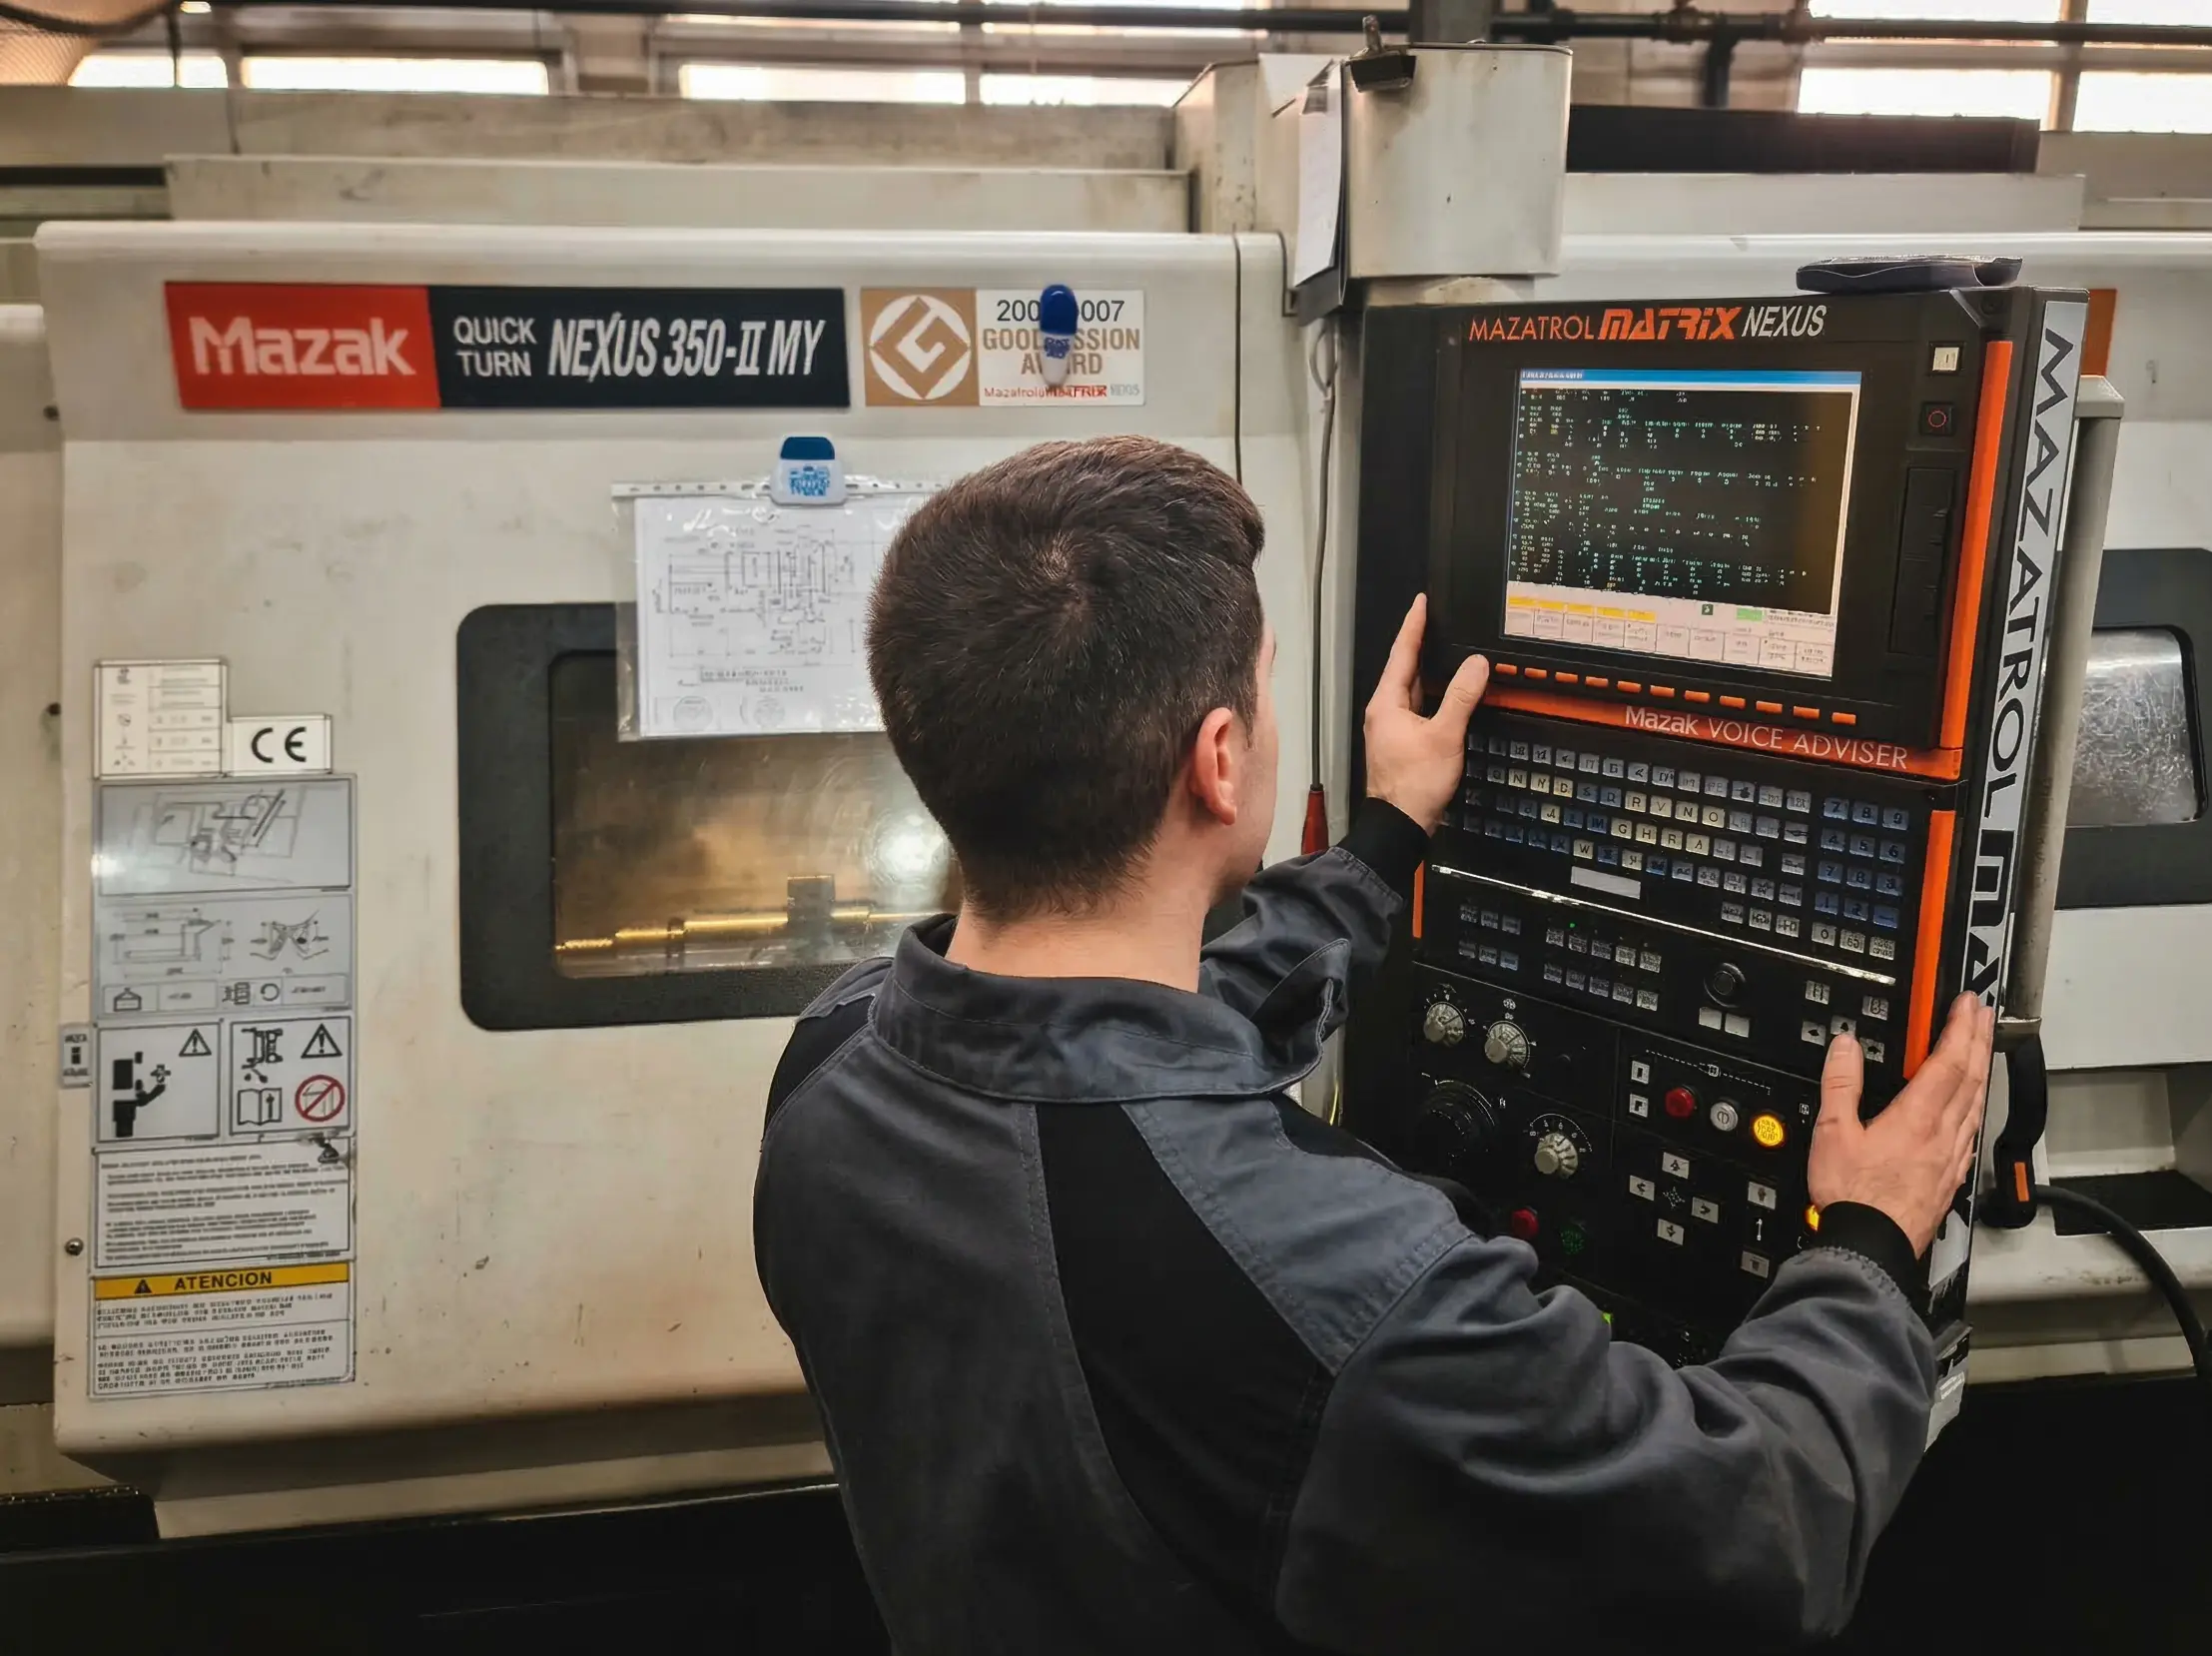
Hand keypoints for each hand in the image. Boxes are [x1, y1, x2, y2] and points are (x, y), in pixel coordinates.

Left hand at [1364, 595, 1489, 834]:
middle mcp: (1385, 711)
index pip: (1402, 653)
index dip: (1414, 626)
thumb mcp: (1444, 735)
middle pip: (1405, 669)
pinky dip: (1434, 694)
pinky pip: (1419, 707)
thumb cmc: (1415, 783)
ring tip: (1447, 647)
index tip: (1421, 602)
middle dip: (1422, 644)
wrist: (1400, 826)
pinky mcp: (1404, 743)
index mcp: (1387, 703)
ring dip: (1429, 670)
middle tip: (1439, 619)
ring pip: (1413, 689)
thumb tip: (1476, 663)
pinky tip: (1449, 692)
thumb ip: (1461, 697)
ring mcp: (1393, 728)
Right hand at [1808, 994, 1994, 1255]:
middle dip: (1978, 1041)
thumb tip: (1847, 1046)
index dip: (1960, 1029)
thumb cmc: (1852, 1195)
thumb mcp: (1832, 1133)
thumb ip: (1841, 1085)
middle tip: (1983, 1015)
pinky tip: (1972, 1109)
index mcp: (1916, 1117)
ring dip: (1981, 1071)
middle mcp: (1942, 1134)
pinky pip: (1971, 1131)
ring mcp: (1951, 1157)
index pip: (1948, 1062)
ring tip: (1981, 1051)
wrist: (1871, 1246)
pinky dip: (1975, 1107)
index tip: (1968, 1005)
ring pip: (1977, 1104)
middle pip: (1971, 1078)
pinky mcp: (1950, 1177)